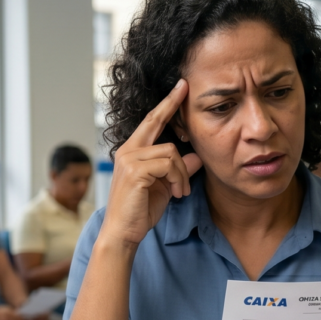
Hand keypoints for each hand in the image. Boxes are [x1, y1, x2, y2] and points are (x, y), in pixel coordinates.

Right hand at [100, 79, 203, 246]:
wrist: (124, 233)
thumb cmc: (141, 211)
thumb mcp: (166, 187)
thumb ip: (178, 170)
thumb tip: (196, 157)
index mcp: (133, 152)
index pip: (151, 121)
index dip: (166, 104)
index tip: (180, 86)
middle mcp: (127, 150)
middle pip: (155, 121)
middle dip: (172, 104)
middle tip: (185, 87)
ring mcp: (129, 159)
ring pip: (170, 151)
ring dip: (182, 173)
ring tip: (181, 191)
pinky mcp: (135, 171)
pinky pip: (168, 164)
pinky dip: (177, 178)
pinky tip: (176, 193)